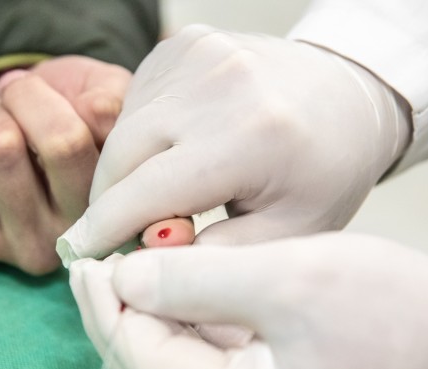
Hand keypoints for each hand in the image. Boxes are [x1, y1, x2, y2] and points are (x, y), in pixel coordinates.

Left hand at [0, 56, 130, 273]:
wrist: (25, 134)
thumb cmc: (75, 115)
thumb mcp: (107, 96)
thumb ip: (111, 103)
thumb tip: (94, 109)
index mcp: (111, 204)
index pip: (78, 142)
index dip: (53, 100)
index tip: (45, 90)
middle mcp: (71, 235)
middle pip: (50, 145)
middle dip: (26, 100)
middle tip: (23, 99)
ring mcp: (22, 246)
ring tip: (5, 124)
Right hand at [58, 25, 411, 261]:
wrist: (348, 100)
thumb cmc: (325, 172)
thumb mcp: (287, 235)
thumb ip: (213, 259)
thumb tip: (143, 267)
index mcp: (250, 137)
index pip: (146, 192)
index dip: (104, 230)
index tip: (80, 257)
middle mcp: (219, 83)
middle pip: (122, 156)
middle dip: (110, 203)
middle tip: (120, 235)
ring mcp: (200, 54)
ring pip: (123, 127)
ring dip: (126, 169)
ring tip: (164, 194)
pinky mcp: (187, 42)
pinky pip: (137, 100)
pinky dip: (143, 134)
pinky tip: (175, 151)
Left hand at [70, 233, 427, 368]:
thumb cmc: (389, 311)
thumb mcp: (287, 280)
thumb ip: (195, 280)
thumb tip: (124, 278)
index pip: (142, 360)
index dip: (107, 308)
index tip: (88, 261)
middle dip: (118, 316)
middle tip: (95, 267)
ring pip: (174, 367)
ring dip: (148, 318)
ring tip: (128, 270)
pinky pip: (207, 362)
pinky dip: (184, 324)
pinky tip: (175, 288)